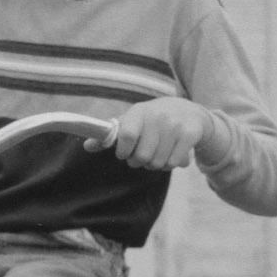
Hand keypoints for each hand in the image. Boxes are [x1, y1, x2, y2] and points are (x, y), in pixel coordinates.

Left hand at [101, 98, 215, 169]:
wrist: (190, 112)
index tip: (124, 154)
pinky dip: (170, 165)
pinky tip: (171, 154)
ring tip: (158, 153)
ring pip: (157, 162)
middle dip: (140, 161)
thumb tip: (86, 146)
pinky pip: (173, 163)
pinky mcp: (189, 134)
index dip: (123, 151)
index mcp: (139, 111)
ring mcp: (175, 125)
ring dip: (155, 165)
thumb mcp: (132, 121)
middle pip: (142, 156)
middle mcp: (157, 116)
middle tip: (144, 155)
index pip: (126, 135)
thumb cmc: (153, 120)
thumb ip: (111, 135)